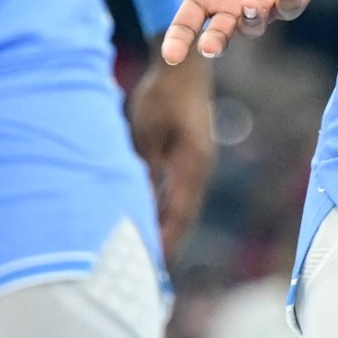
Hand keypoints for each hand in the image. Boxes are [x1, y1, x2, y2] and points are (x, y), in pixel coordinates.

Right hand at [119, 0, 329, 63]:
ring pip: (254, 26)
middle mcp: (231, 6)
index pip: (185, 24)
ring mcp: (262, 4)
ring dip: (251, 20)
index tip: (171, 55)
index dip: (178, 41)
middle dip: (214, 43)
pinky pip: (289, 6)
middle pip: (219, 35)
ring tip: (248, 5)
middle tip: (210, 46)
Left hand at [127, 54, 215, 253]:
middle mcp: (199, 168)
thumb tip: (137, 203)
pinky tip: (152, 220)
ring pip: (183, 204)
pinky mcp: (191, 156)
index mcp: (192, 165)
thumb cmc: (161, 96)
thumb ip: (144, 171)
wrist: (183, 66)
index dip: (165, 241)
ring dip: (167, 228)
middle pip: (185, 215)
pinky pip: (179, 190)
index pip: (179, 215)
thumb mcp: (145, 135)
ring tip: (149, 253)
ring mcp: (197, 162)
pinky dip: (166, 209)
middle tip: (149, 270)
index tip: (150, 264)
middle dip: (168, 242)